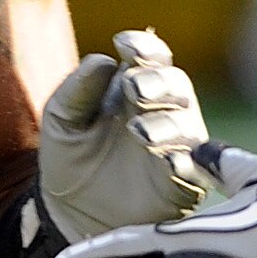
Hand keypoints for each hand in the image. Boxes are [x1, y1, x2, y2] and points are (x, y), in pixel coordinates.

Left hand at [37, 28, 214, 240]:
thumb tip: (103, 60)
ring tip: (139, 132)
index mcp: (133, 88)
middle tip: (135, 87)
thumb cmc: (70, 159)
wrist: (71, 214)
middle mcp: (162, 111)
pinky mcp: (185, 182)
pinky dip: (184, 162)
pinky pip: (195, 168)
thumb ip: (76, 90)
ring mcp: (178, 146)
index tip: (123, 44)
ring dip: (167, 124)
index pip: (151, 57)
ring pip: (188, 124)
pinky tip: (167, 161)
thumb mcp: (61, 121)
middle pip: (176, 84)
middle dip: (158, 82)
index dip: (144, 46)